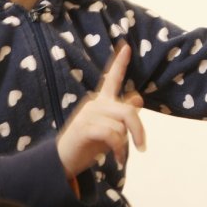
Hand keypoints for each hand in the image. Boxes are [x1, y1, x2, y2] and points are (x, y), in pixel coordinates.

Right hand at [56, 42, 145, 178]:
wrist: (65, 160)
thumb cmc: (89, 143)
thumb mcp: (110, 128)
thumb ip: (122, 114)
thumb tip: (138, 97)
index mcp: (101, 102)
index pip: (112, 78)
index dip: (120, 63)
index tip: (126, 45)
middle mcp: (95, 104)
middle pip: (128, 111)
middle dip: (138, 130)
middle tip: (141, 147)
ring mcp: (88, 115)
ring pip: (121, 125)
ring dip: (124, 144)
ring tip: (118, 154)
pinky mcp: (84, 128)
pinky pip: (112, 135)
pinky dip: (118, 149)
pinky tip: (116, 158)